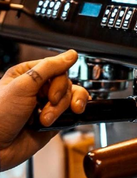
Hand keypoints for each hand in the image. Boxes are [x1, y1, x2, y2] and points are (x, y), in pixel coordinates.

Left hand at [0, 50, 88, 170]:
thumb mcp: (23, 85)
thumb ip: (49, 68)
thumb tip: (70, 55)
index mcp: (28, 75)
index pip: (57, 69)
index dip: (59, 81)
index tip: (50, 94)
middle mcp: (38, 89)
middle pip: (67, 84)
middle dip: (59, 98)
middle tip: (47, 105)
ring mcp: (47, 106)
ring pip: (71, 100)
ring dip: (60, 111)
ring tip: (45, 120)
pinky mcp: (54, 122)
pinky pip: (71, 115)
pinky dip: (67, 119)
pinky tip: (56, 123)